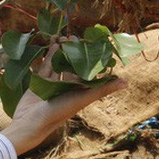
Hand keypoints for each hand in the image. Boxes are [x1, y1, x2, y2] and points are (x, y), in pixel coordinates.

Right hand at [0, 41, 127, 154]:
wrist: (32, 121)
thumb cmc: (60, 111)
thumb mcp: (82, 98)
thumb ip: (102, 89)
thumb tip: (127, 82)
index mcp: (79, 91)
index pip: (87, 70)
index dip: (88, 56)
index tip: (88, 42)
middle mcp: (68, 86)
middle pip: (72, 65)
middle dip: (72, 51)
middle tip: (72, 37)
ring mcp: (52, 84)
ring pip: (58, 63)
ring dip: (59, 51)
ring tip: (60, 37)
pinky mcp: (39, 82)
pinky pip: (45, 66)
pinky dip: (48, 56)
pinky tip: (52, 45)